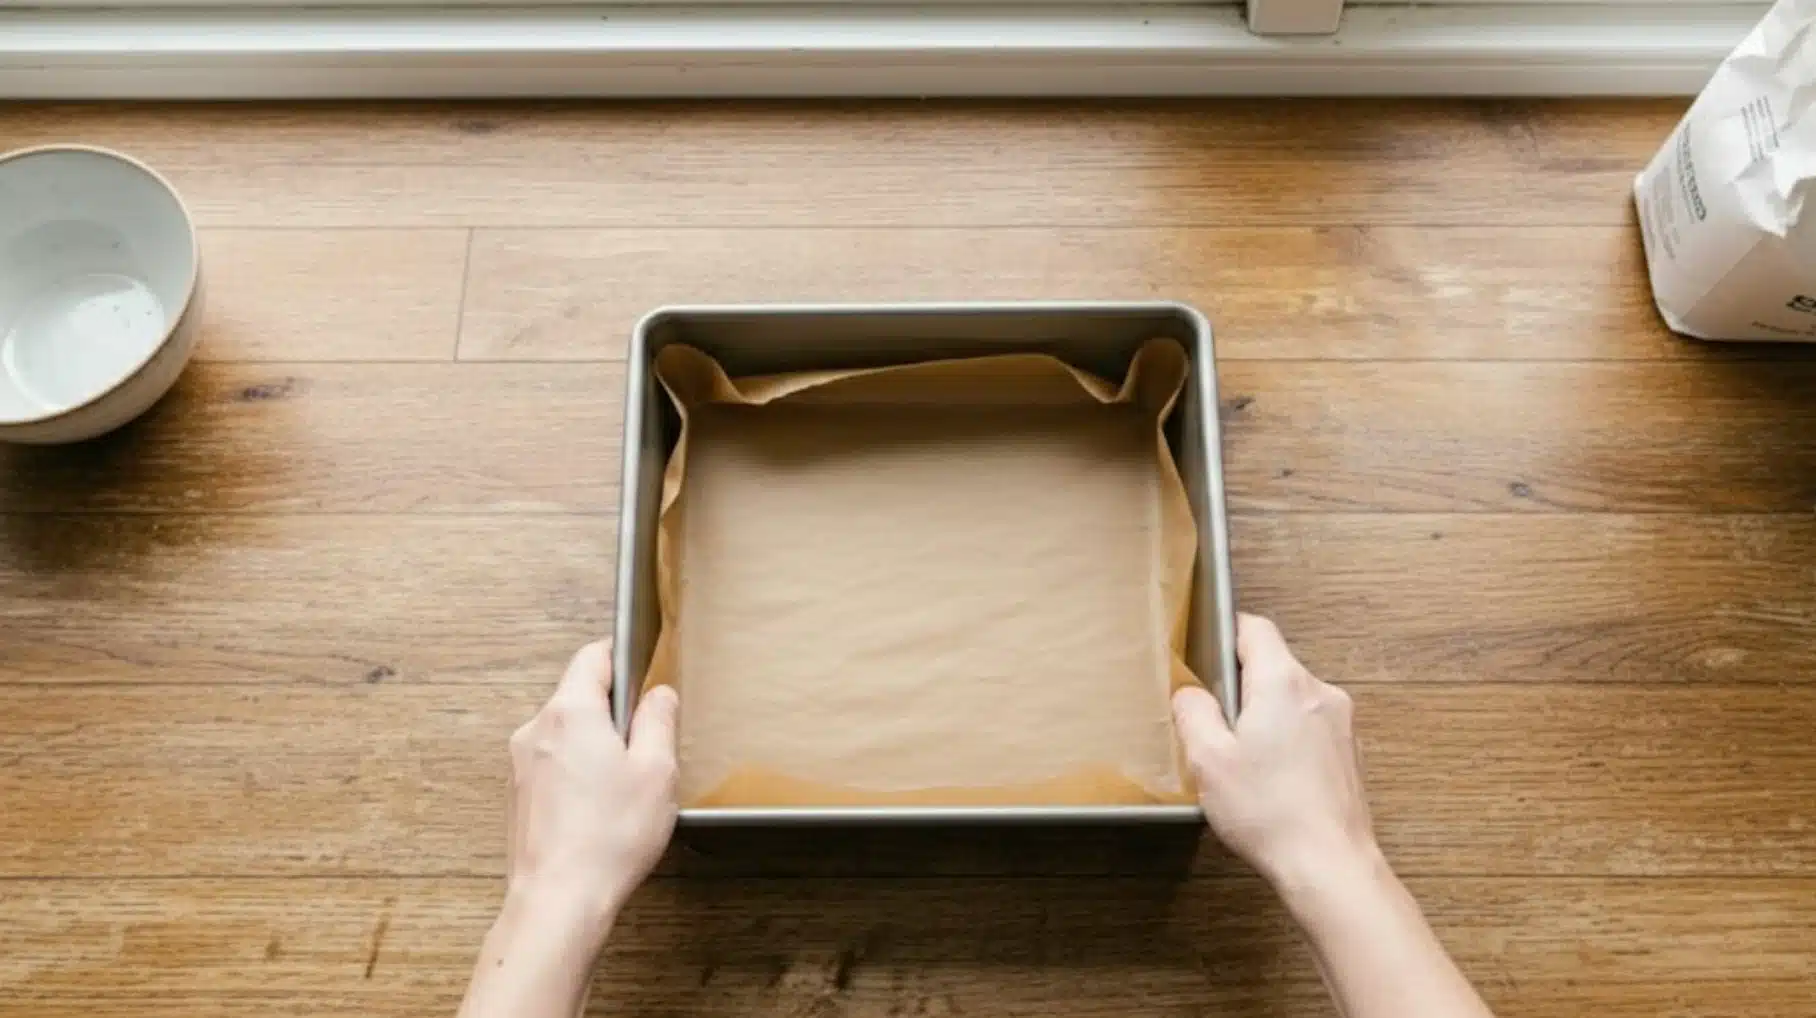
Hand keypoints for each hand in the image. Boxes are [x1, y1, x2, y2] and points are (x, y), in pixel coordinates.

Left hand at [505, 641, 678, 936]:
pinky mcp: (518, 795)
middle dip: (613, 712)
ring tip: (624, 788)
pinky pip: (553, 766)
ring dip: (595, 747)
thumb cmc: (609, 837)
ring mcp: (521, 764)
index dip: (621, 657)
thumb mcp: (656, 770)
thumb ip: (658, 720)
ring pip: (566, 734)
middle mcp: (537, 729)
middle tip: (646, 746)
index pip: (592, 657)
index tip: (643, 668)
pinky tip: (599, 811)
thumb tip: (658, 694)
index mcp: (571, 711)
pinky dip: (577, 776)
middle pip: (578, 696)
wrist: (558, 899)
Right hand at [1172, 614, 1378, 896]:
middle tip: (1215, 724)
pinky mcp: (1350, 754)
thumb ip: (1193, 713)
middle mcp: (1320, 693)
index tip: (1206, 650)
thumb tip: (1190, 693)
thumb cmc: (1270, 812)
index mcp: (1283, 682)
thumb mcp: (1208, 759)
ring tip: (1244, 762)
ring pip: (1292, 700)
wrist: (1330, 864)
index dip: (1226, 633)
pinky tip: (1272, 781)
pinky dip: (1289, 743)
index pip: (1255, 628)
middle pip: (1274, 666)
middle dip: (1242, 687)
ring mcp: (1342, 724)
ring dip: (1266, 718)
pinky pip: (1311, 730)